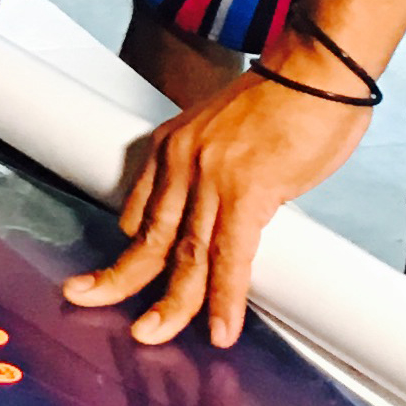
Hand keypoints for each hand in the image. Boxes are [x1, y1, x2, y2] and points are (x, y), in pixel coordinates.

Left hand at [61, 63, 372, 347]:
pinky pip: (230, 257)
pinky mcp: (248, 192)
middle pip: (149, 235)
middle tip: (89, 301)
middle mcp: (182, 161)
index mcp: (173, 146)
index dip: (133, 247)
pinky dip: (225, 299)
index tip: (121, 274)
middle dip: (120, 278)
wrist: (316, 70)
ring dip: (171, 304)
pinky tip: (220, 329)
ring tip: (153, 335)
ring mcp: (211, 178)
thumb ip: (216, 171)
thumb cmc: (286, 99)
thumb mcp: (228, 132)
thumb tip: (224, 211)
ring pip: (185, 255)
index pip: (143, 209)